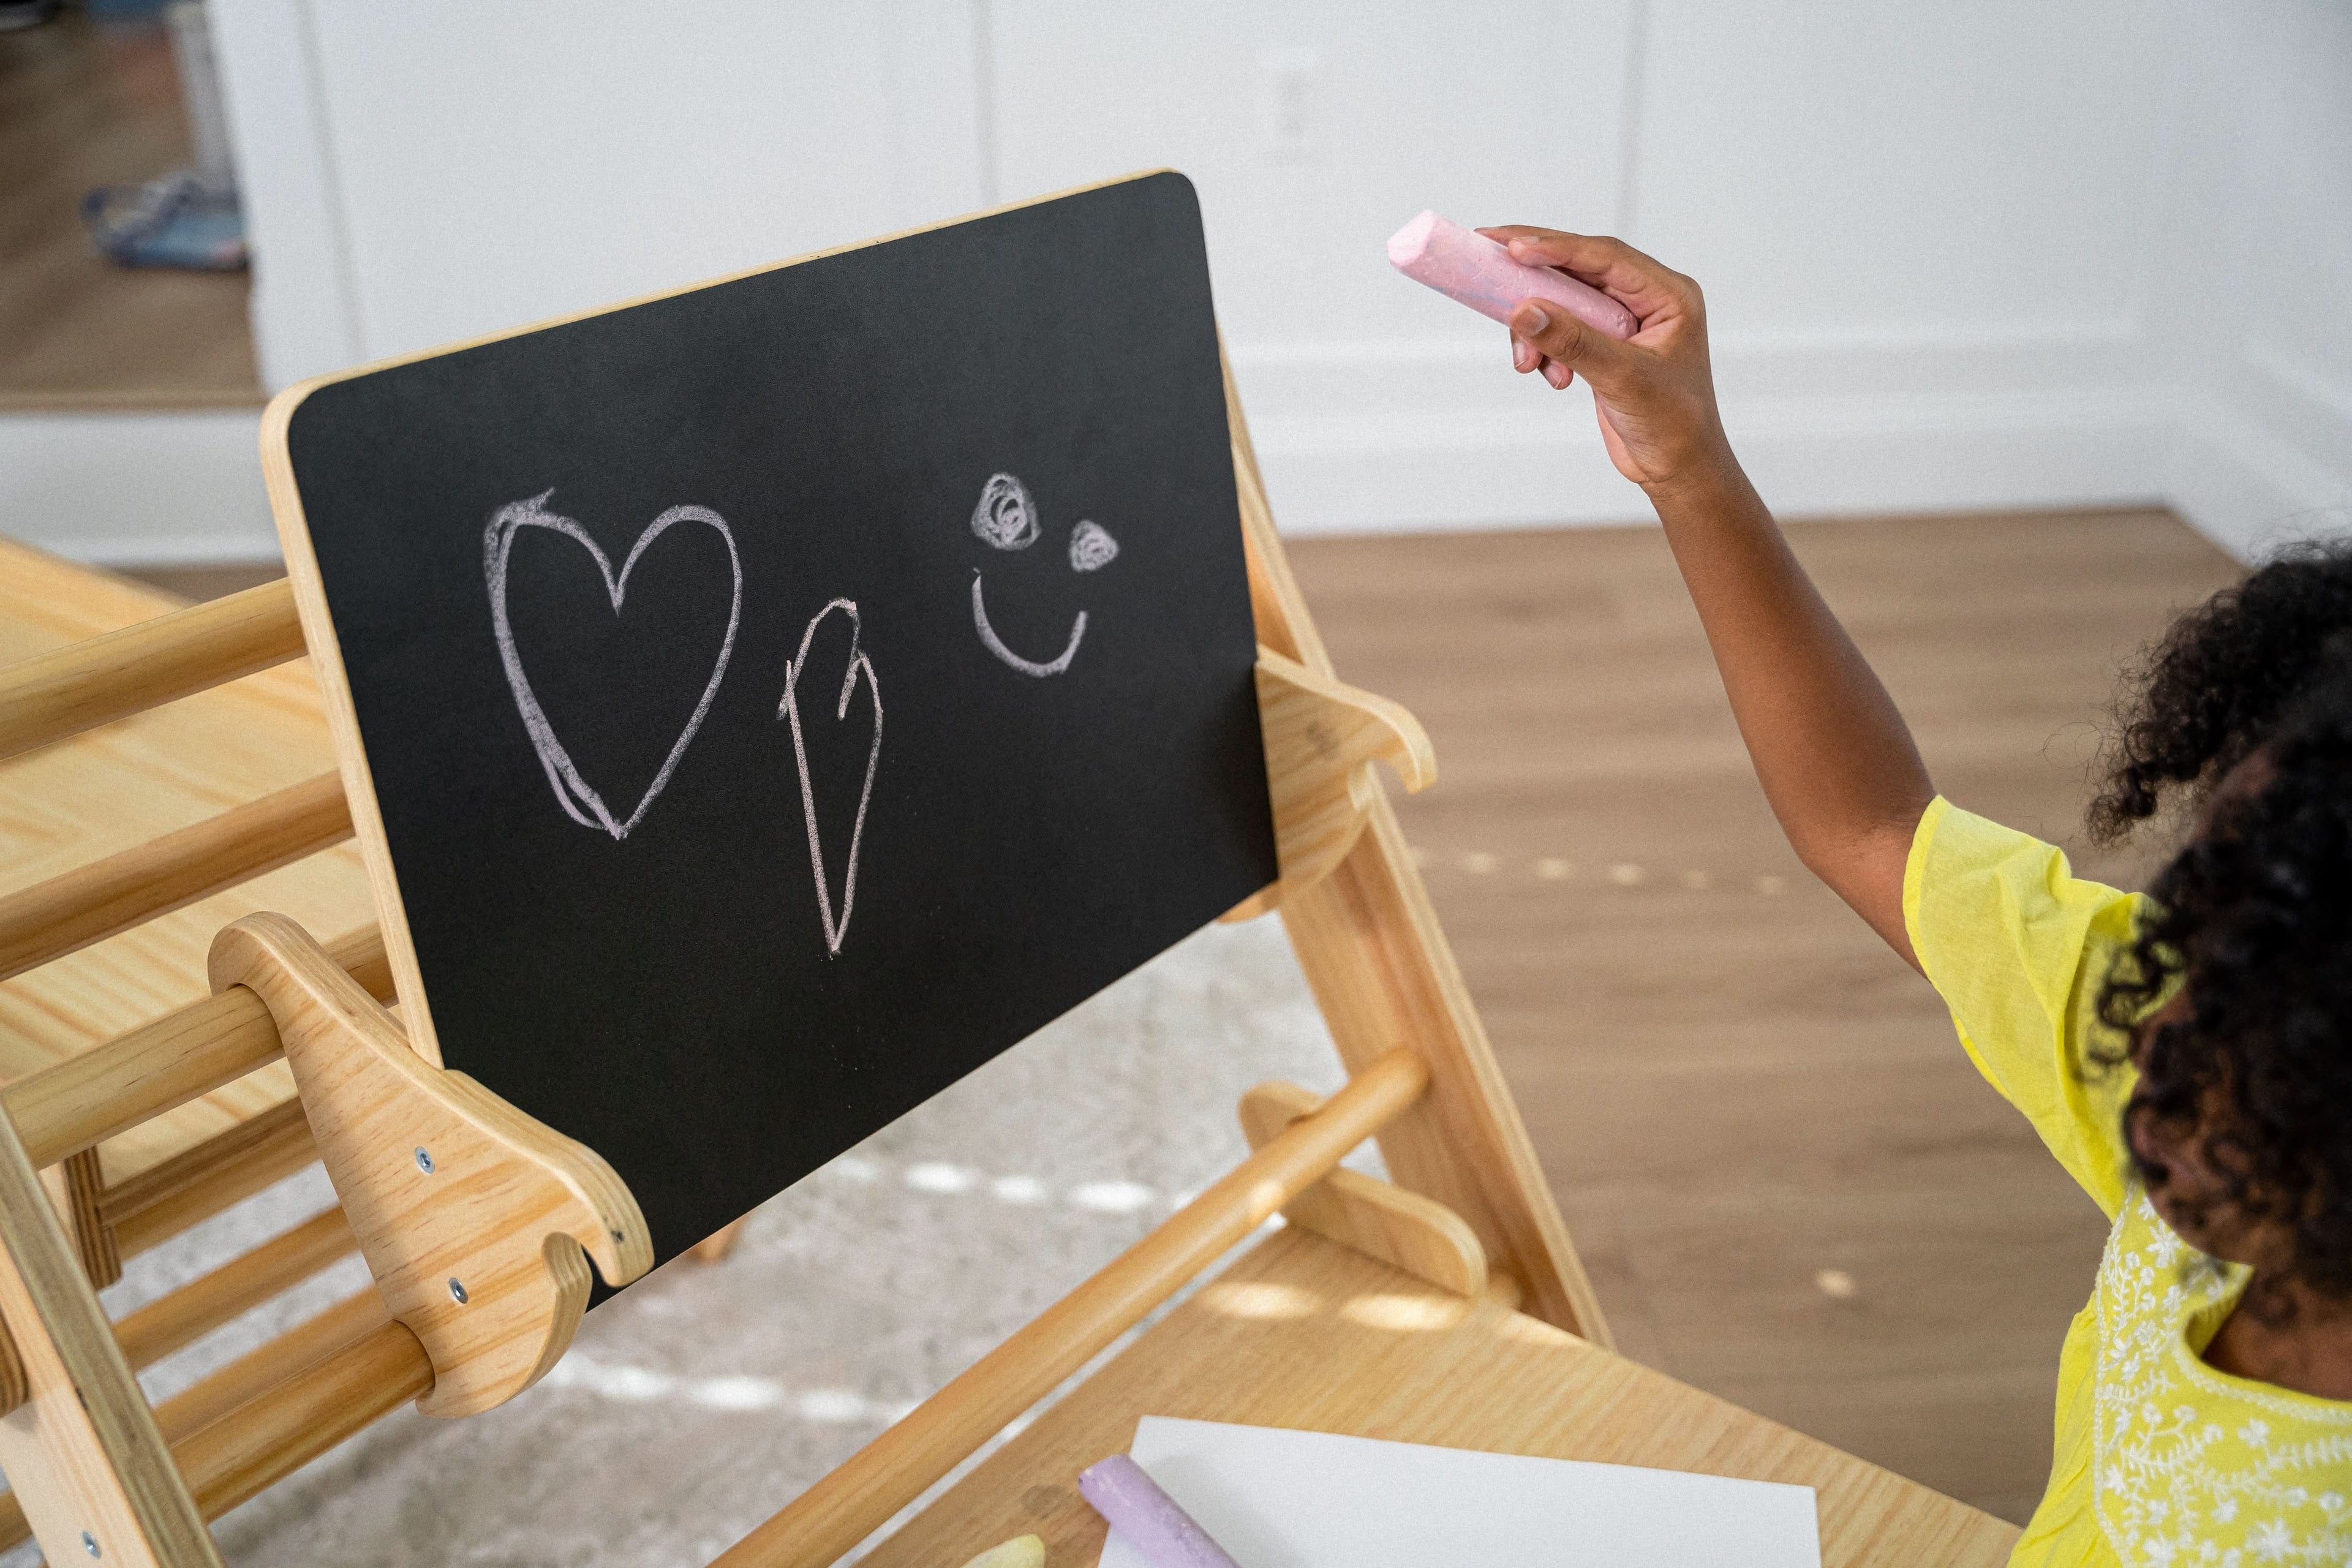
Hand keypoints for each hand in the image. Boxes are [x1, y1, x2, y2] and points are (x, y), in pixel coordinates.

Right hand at [1475, 226, 1734, 494]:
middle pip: (1578, 270)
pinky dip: (1544, 349)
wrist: (1677, 468)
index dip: (1556, 248)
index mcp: (1667, 295)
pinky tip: (1551, 377)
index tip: (1511, 246)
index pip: (1606, 257)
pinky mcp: (1602, 344)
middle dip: (1533, 277)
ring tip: (1527, 363)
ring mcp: (1622, 321)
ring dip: (1537, 328)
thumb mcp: (1623, 380)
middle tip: (1487, 257)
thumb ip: (1574, 342)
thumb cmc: (1673, 424)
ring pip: (1563, 302)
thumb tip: (1523, 310)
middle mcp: (1645, 299)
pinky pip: (1560, 330)